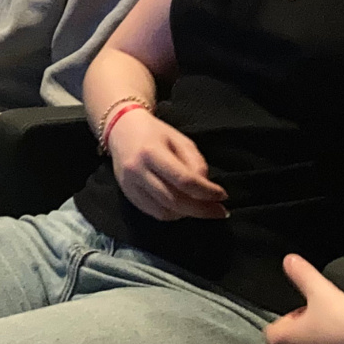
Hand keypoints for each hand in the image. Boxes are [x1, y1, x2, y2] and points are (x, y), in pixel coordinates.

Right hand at [107, 108, 227, 220]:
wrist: (121, 129)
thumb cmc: (155, 133)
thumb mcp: (180, 140)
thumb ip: (196, 163)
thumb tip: (206, 190)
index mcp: (152, 152)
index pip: (184, 180)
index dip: (206, 192)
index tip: (223, 196)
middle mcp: (138, 171)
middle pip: (174, 200)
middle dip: (201, 209)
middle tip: (219, 211)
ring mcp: (130, 185)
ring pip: (164, 211)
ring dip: (187, 213)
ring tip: (200, 208)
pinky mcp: (127, 194)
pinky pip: (153, 213)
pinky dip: (172, 214)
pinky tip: (182, 208)